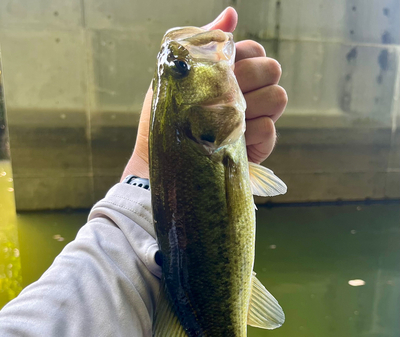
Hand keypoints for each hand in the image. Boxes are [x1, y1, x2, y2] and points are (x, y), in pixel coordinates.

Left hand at [121, 7, 286, 179]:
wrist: (162, 160)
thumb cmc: (166, 118)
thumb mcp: (178, 75)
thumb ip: (204, 42)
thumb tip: (231, 13)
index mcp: (230, 74)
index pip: (256, 50)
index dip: (245, 55)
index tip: (225, 68)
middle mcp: (247, 94)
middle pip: (272, 69)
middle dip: (250, 78)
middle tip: (225, 94)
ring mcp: (255, 120)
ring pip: (277, 97)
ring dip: (251, 106)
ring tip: (225, 119)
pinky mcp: (258, 146)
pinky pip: (269, 130)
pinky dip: (250, 134)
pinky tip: (231, 139)